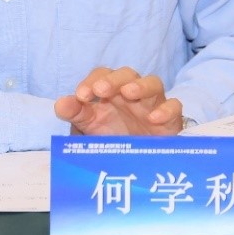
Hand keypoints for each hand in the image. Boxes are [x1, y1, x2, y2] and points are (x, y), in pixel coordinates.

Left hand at [53, 66, 183, 135]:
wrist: (140, 160)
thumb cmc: (114, 135)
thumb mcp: (91, 126)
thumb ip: (76, 114)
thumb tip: (60, 104)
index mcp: (112, 91)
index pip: (102, 75)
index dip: (92, 81)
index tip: (81, 95)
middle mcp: (133, 92)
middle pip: (127, 74)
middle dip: (114, 80)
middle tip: (100, 90)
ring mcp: (153, 103)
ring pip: (153, 83)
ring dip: (141, 86)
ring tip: (128, 93)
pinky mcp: (171, 119)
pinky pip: (174, 106)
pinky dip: (166, 109)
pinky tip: (154, 119)